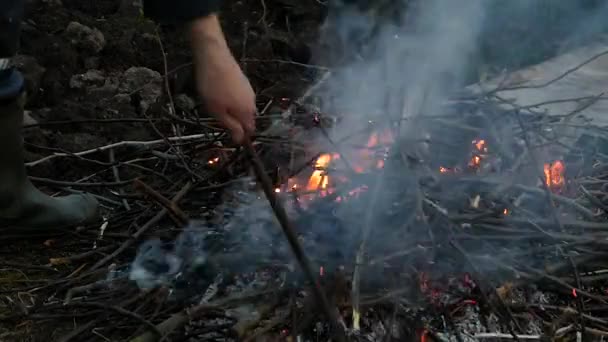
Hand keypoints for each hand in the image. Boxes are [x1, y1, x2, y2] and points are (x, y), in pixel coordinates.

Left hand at [190, 15, 255, 143]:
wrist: (213, 56)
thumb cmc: (212, 87)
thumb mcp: (217, 111)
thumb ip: (231, 126)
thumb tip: (240, 140)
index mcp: (247, 112)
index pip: (250, 131)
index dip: (241, 136)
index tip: (228, 136)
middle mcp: (252, 101)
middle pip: (247, 119)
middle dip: (237, 123)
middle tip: (219, 119)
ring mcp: (249, 89)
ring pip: (244, 107)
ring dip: (234, 111)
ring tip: (217, 106)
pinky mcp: (243, 80)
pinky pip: (241, 97)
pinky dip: (233, 100)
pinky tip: (220, 94)